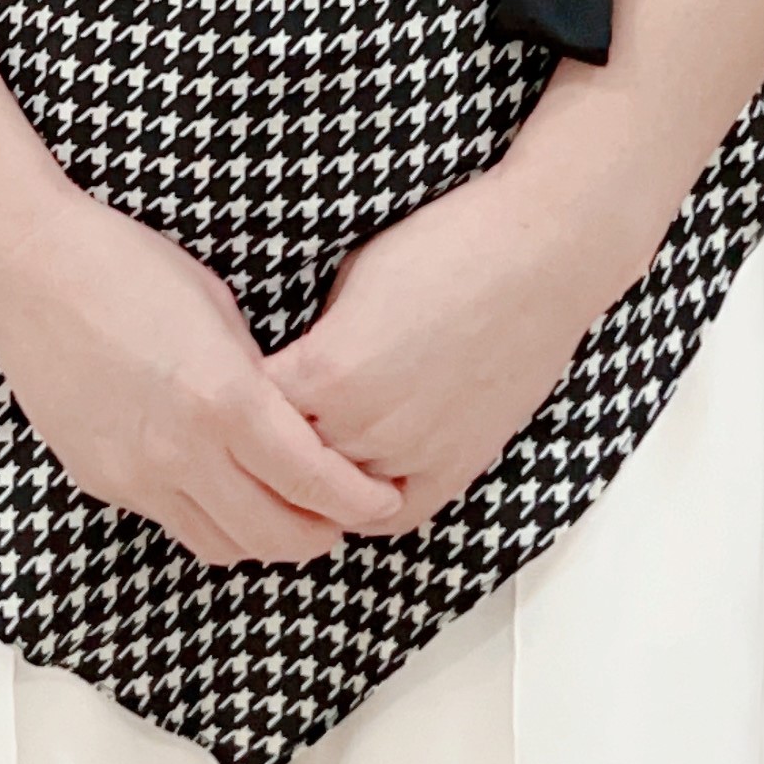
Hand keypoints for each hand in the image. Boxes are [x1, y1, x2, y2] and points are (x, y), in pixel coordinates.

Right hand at [0, 179, 406, 568]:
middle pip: (275, 536)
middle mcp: (184, 452)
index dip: (358, 500)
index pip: (314, 481)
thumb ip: (256, 375)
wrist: (29, 272)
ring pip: (223, 546)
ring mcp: (138, 475)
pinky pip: (172, 522)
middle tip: (346, 518)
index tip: (384, 499)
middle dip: (322, 534)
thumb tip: (288, 416)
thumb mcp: (217, 306)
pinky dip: (210, 520)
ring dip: (265, 539)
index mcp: (225, 399)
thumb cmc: (126, 264)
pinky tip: (223, 490)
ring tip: (290, 514)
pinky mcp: (103, 481)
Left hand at [259, 159, 628, 537]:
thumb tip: (288, 367)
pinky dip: (365, 502)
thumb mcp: (350, 277)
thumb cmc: (444, 249)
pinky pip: (390, 513)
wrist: (537, 259)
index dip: (236, 399)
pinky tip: (350, 484)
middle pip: (286, 462)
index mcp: (328, 372)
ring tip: (297, 456)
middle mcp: (364, 426)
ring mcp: (413, 456)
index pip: (249, 412)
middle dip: (269, 443)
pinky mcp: (454, 470)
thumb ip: (314, 338)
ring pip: (335, 496)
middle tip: (254, 430)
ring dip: (316, 476)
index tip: (227, 390)